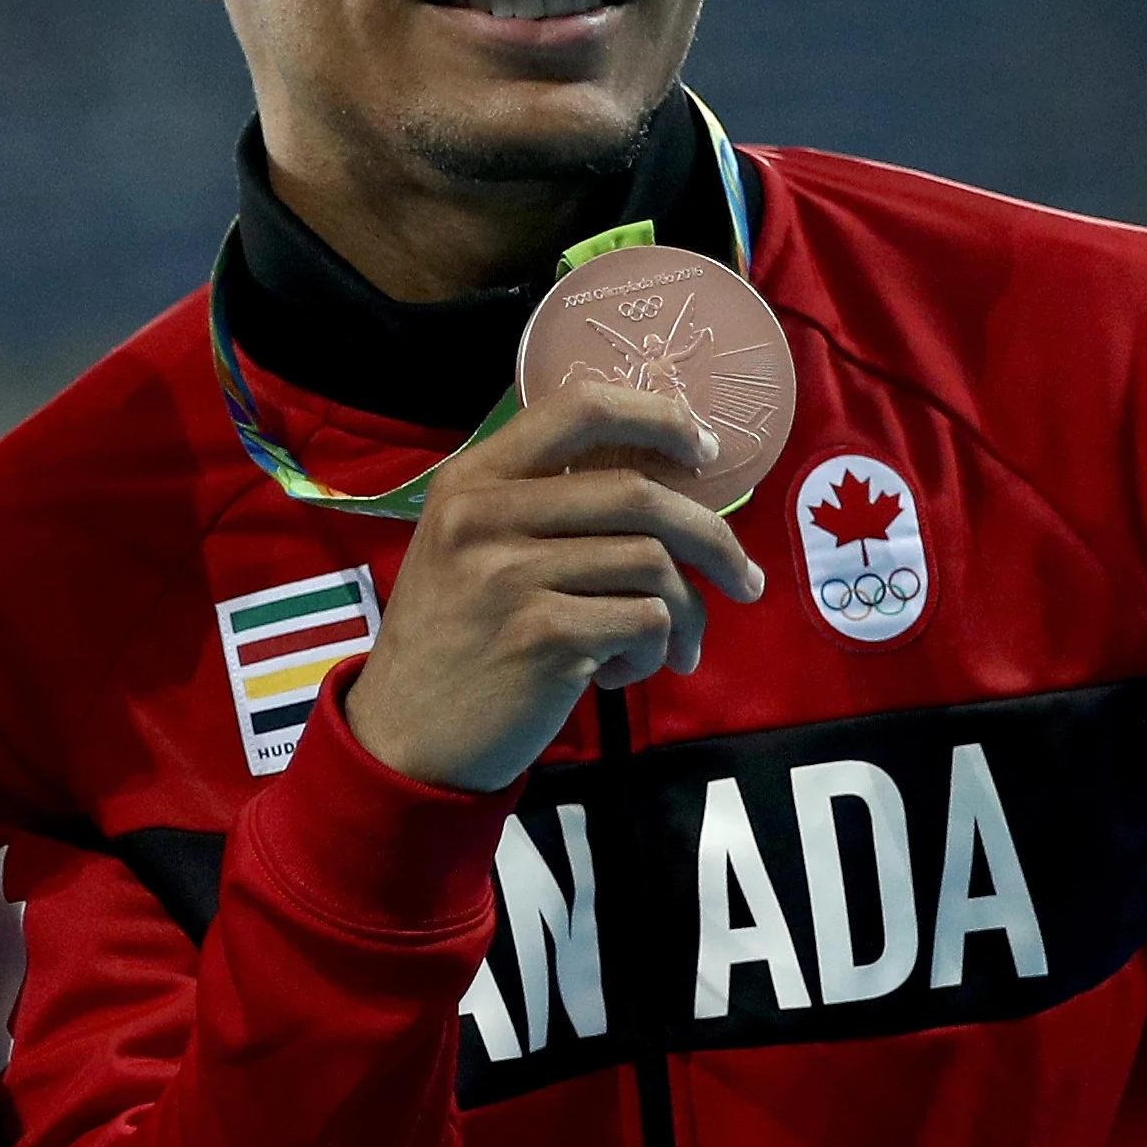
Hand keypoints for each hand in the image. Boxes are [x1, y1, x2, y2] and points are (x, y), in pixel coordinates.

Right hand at [341, 383, 768, 796]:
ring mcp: (510, 575)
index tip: (706, 450)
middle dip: (712, 537)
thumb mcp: (469, 550)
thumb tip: (666, 483)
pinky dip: (655, 651)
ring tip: (674, 647)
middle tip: (742, 577)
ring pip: (653, 563)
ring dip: (687, 611)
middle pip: (638, 492)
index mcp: (469, 481)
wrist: (404, 738)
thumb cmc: (453, 641)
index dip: (659, 419)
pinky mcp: (542, 636)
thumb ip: (540, 506)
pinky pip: (646, 622)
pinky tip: (621, 673)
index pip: (578, 408)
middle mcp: (483, 516)